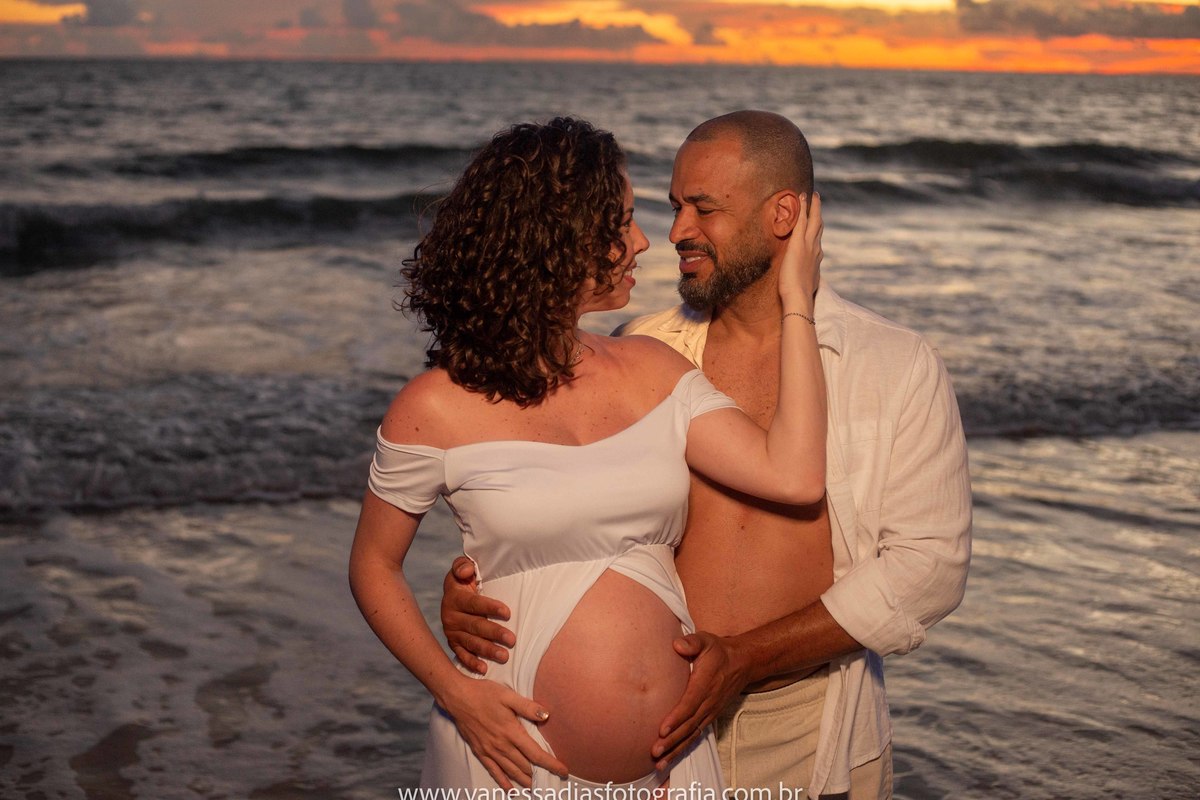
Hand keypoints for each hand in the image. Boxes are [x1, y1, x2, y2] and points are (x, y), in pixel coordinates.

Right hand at [439, 674, 567, 788]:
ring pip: (511, 771)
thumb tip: (546, 715)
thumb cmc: (483, 693)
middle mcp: (502, 745)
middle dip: (540, 774)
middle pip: (525, 766)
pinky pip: (493, 771)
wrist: (457, 698)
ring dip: (525, 780)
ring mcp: (490, 750)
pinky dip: (503, 781)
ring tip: (536, 787)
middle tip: (553, 780)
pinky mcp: (479, 752)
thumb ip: (528, 707)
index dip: (551, 764)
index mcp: (511, 732)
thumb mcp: (508, 696)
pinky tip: (510, 789)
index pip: (536, 754)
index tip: (563, 770)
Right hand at [441, 556, 515, 674]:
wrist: (452, 596)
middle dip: (494, 633)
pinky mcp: (453, 643)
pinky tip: (484, 669)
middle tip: (512, 640)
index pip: (474, 604)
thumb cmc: (464, 580)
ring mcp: (451, 631)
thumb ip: (463, 565)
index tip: (507, 613)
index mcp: (454, 597)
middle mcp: (450, 615)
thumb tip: (467, 570)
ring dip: (487, 650)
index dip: (490, 607)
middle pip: (474, 626)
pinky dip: (471, 663)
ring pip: (470, 642)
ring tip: (504, 656)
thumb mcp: (462, 568)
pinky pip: (461, 655)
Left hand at [651, 632, 749, 770]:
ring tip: (659, 763)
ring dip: (676, 749)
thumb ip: (692, 642)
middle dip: (672, 740)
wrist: (742, 663)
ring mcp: (710, 712)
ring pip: (691, 735)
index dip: (676, 717)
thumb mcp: (706, 641)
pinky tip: (670, 758)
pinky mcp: (709, 717)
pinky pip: (695, 735)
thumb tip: (677, 645)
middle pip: (689, 725)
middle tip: (655, 752)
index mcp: (705, 684)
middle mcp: (708, 702)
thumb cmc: (718, 651)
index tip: (662, 729)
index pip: (690, 703)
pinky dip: (683, 748)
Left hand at [778, 192, 822, 303]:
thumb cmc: (799, 296)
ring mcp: (808, 245)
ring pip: (814, 220)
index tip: (817, 224)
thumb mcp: (805, 286)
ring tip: (812, 195)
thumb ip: (805, 280)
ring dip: (813, 206)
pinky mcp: (799, 243)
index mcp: (816, 260)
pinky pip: (802, 220)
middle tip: (817, 201)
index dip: (817, 232)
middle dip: (818, 213)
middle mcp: (816, 249)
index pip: (818, 242)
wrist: (798, 297)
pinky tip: (802, 197)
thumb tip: (804, 284)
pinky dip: (803, 208)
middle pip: (819, 227)